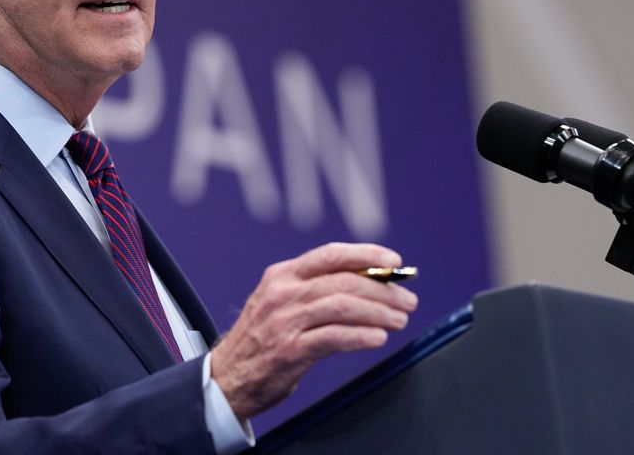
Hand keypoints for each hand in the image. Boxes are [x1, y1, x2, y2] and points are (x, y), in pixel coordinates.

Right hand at [209, 242, 418, 420]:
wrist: (226, 379)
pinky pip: (335, 337)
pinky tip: (378, 338)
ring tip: (399, 320)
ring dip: (379, 311)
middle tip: (407, 300)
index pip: (331, 254)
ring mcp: (285, 322)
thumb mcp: (281, 302)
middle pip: (344, 281)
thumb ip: (316, 289)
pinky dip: (362, 335)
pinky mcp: (290, 351)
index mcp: (282, 275)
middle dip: (383, 289)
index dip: (367, 254)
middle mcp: (283, 293)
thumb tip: (369, 282)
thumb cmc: (262, 339)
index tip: (394, 262)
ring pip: (344, 305)